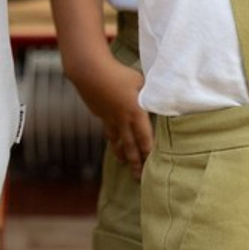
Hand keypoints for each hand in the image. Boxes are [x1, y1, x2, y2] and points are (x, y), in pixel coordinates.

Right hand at [70, 52, 153, 180]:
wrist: (89, 71)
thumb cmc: (118, 73)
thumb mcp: (140, 81)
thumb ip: (149, 94)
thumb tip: (159, 100)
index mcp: (136, 113)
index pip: (145, 139)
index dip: (150, 154)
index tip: (154, 167)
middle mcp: (122, 120)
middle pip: (131, 145)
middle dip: (136, 163)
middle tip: (138, 178)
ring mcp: (108, 117)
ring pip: (116, 140)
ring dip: (121, 153)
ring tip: (124, 162)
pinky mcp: (98, 112)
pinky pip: (107, 127)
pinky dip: (111, 136)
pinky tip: (113, 139)